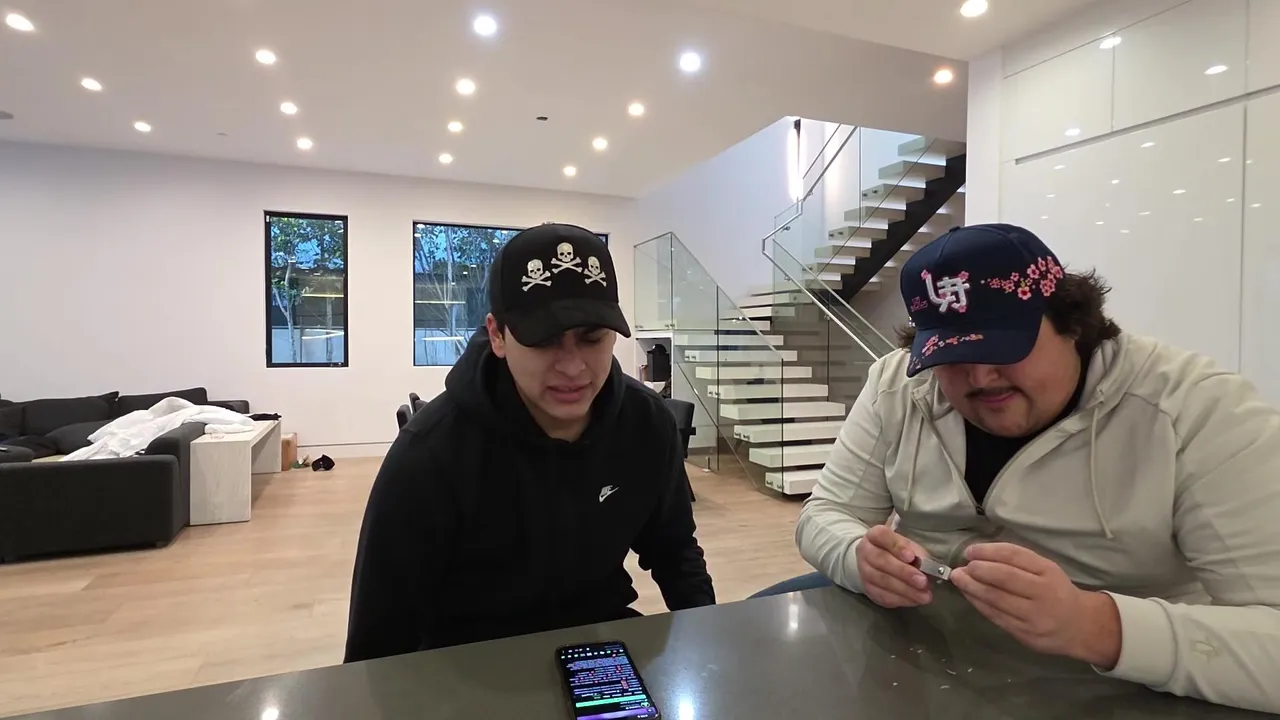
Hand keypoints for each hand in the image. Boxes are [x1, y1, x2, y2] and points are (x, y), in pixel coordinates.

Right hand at [855, 525, 933, 607]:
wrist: (875, 562)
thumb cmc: (895, 551)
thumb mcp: (907, 545)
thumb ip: (915, 552)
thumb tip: (927, 565)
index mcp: (874, 535)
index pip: (881, 536)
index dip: (896, 546)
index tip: (911, 557)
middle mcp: (865, 551)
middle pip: (881, 560)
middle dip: (904, 572)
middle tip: (923, 581)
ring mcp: (863, 571)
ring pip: (882, 581)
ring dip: (905, 589)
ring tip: (924, 595)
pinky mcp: (868, 589)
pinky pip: (883, 596)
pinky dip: (901, 599)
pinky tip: (915, 600)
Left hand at [950, 543, 1120, 667]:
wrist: (1080, 627)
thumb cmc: (1057, 592)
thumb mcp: (1046, 570)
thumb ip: (1017, 561)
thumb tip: (979, 555)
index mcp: (1048, 571)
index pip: (1014, 556)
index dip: (988, 551)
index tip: (970, 551)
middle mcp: (1043, 593)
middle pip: (1004, 578)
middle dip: (977, 570)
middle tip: (960, 567)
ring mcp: (1034, 616)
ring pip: (996, 599)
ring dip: (972, 587)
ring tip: (958, 579)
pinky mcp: (1025, 634)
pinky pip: (996, 616)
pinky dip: (978, 604)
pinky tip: (969, 595)